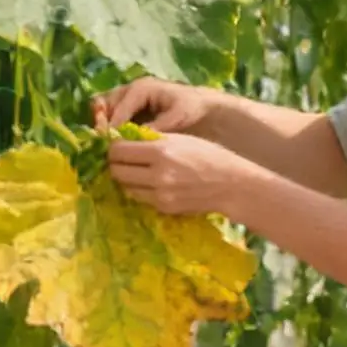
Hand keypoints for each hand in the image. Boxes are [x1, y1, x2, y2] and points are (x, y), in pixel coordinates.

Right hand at [92, 76, 218, 135]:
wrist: (202, 104)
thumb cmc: (191, 108)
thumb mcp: (176, 118)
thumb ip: (156, 127)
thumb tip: (136, 139)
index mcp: (141, 88)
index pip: (118, 108)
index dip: (112, 126)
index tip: (110, 143)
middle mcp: (130, 89)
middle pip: (103, 102)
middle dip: (101, 122)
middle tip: (104, 141)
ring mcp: (127, 96)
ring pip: (104, 106)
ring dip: (102, 122)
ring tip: (107, 141)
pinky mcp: (128, 106)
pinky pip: (110, 112)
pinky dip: (108, 124)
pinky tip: (113, 139)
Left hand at [107, 132, 263, 219]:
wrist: (232, 184)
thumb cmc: (207, 155)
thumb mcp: (179, 138)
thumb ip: (151, 140)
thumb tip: (122, 138)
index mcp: (160, 152)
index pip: (118, 151)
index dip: (114, 147)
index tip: (118, 146)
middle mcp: (157, 175)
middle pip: (116, 171)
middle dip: (116, 164)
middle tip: (123, 159)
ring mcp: (160, 195)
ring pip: (125, 187)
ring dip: (126, 178)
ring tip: (136, 171)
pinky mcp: (164, 207)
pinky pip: (140, 198)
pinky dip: (139, 190)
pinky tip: (149, 182)